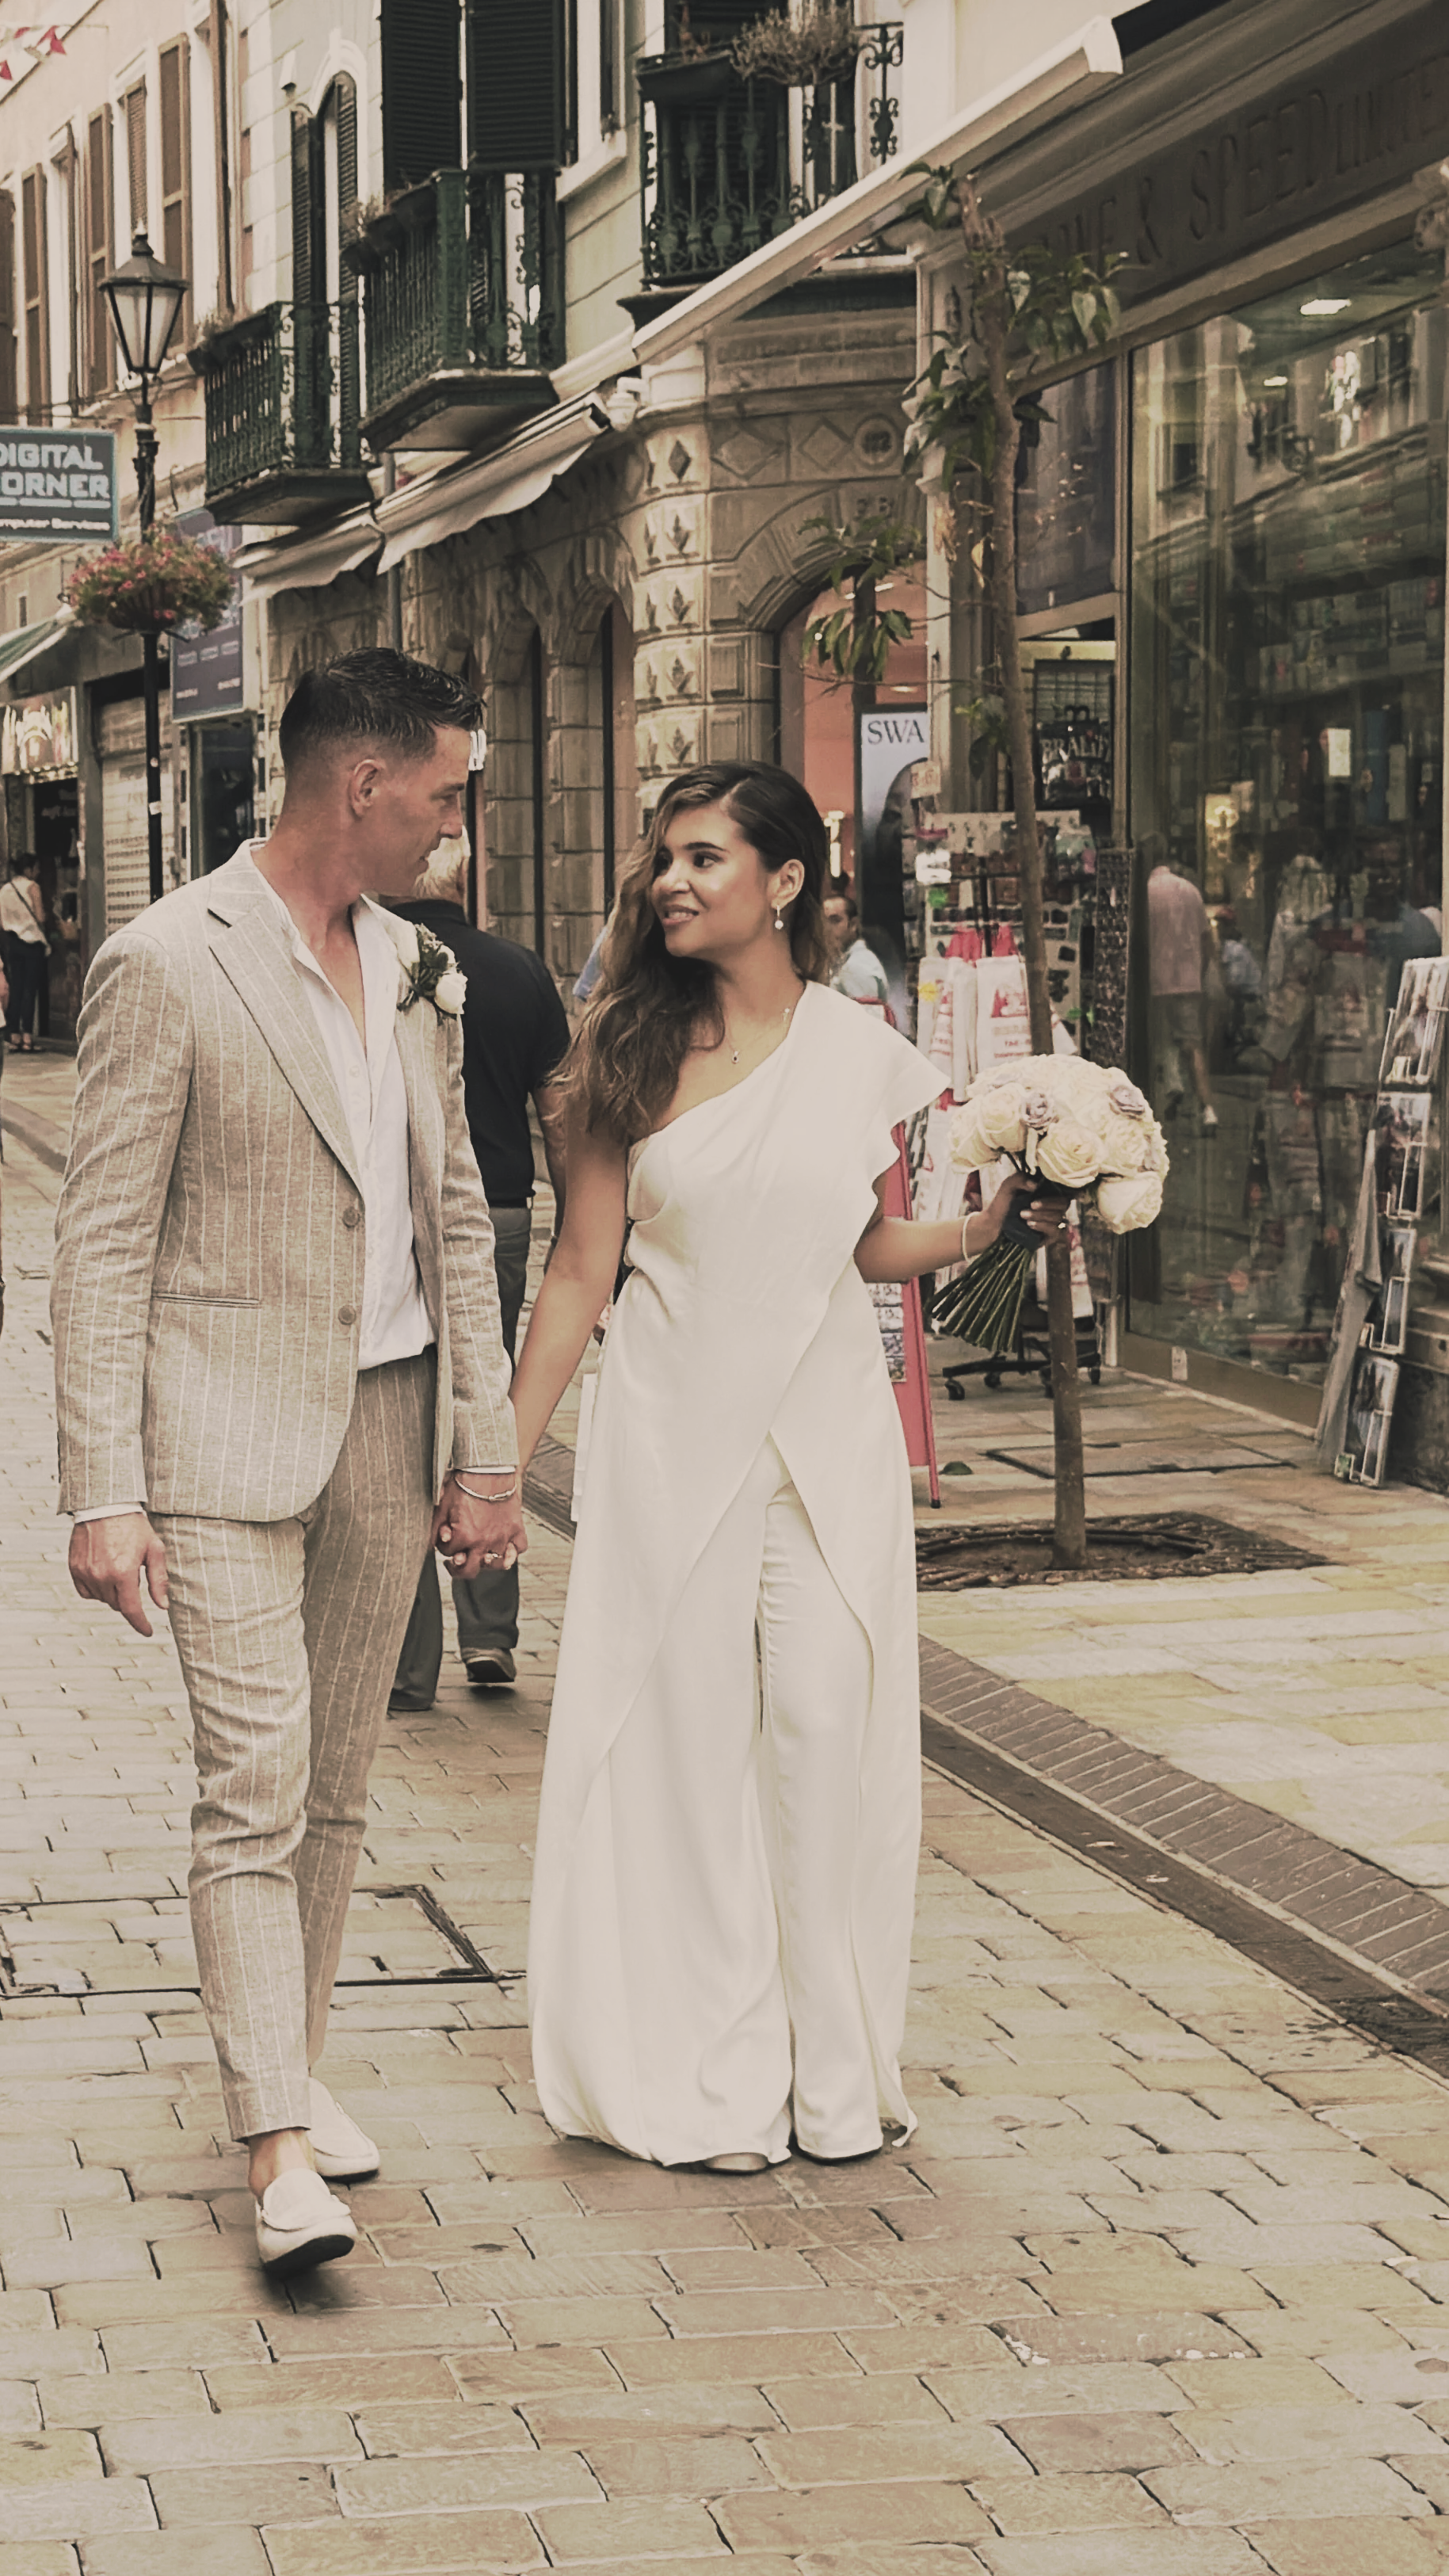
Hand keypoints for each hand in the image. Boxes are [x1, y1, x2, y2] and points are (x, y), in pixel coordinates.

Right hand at [69, 1512, 168, 1636]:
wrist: (105, 1506)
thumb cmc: (133, 1526)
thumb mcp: (154, 1550)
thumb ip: (158, 1579)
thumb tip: (163, 1606)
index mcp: (123, 1572)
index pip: (131, 1610)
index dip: (140, 1624)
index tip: (148, 1631)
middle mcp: (102, 1575)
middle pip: (117, 1605)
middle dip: (129, 1599)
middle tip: (133, 1577)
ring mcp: (85, 1573)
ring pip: (103, 1599)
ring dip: (113, 1594)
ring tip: (119, 1570)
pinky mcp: (74, 1568)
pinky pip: (87, 1592)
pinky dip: (97, 1590)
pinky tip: (104, 1575)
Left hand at [432, 1476, 528, 1581]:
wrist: (489, 1467)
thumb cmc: (466, 1482)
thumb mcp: (442, 1505)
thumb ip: (434, 1528)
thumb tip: (431, 1543)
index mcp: (465, 1536)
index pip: (448, 1553)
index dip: (444, 1545)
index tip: (445, 1537)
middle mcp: (484, 1541)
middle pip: (469, 1570)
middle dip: (458, 1569)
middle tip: (455, 1562)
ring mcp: (503, 1537)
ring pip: (497, 1565)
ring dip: (486, 1564)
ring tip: (480, 1558)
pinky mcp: (517, 1529)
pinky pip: (519, 1549)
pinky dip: (512, 1552)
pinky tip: (504, 1549)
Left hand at [982, 1172, 1071, 1243]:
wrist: (995, 1223)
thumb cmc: (1004, 1203)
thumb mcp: (1009, 1185)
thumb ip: (1020, 1178)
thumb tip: (1035, 1184)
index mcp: (1048, 1192)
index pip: (1063, 1189)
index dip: (1055, 1190)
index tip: (1036, 1190)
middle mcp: (1053, 1206)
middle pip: (1064, 1203)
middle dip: (1048, 1204)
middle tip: (1031, 1205)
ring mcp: (1052, 1221)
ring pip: (1058, 1217)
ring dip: (1040, 1215)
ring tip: (1023, 1215)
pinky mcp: (1049, 1235)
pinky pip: (1056, 1231)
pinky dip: (1043, 1226)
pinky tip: (1030, 1224)